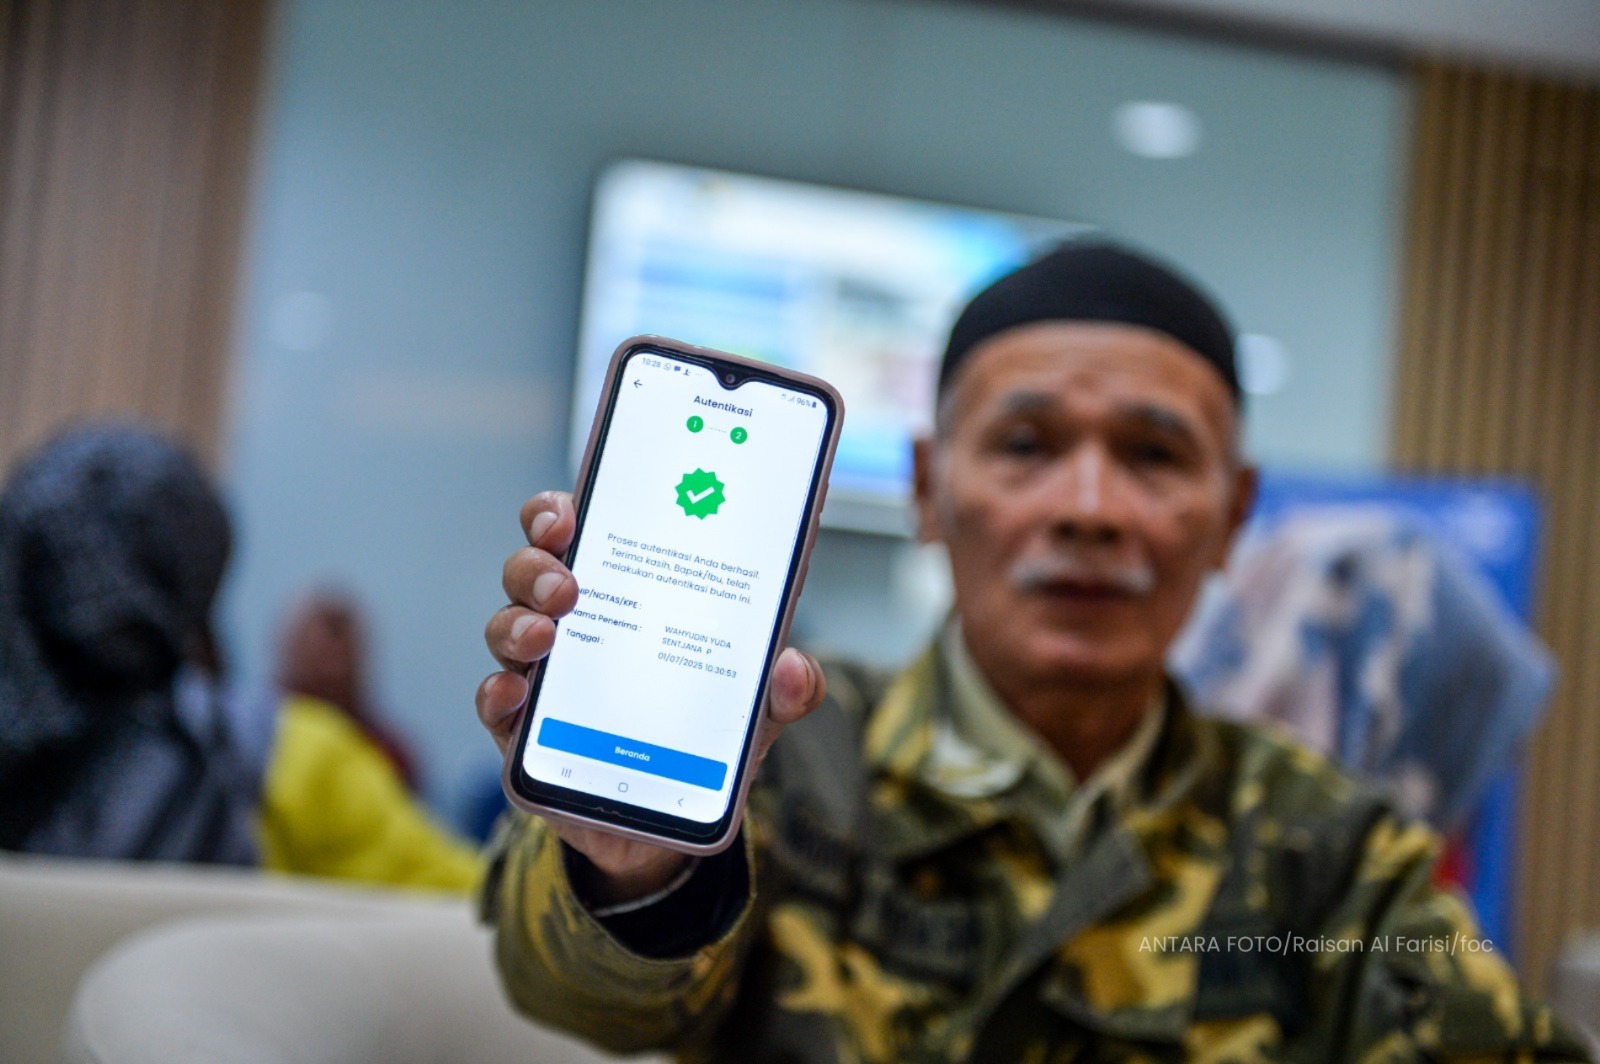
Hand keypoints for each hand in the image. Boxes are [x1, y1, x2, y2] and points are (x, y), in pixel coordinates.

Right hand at [477, 491, 827, 904]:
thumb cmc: (697, 740)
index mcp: (624, 597)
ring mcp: (543, 677)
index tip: (570, 511)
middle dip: (538, 565)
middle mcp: (573, 626)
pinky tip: (517, 691)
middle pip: (531, 572)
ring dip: (518, 623)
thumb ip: (780, 690)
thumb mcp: (750, 712)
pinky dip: (499, 692)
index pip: (577, 533)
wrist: (665, 827)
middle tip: (567, 584)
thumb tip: (795, 670)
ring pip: (506, 627)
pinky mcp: (522, 733)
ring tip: (546, 633)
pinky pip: (494, 703)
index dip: (559, 512)